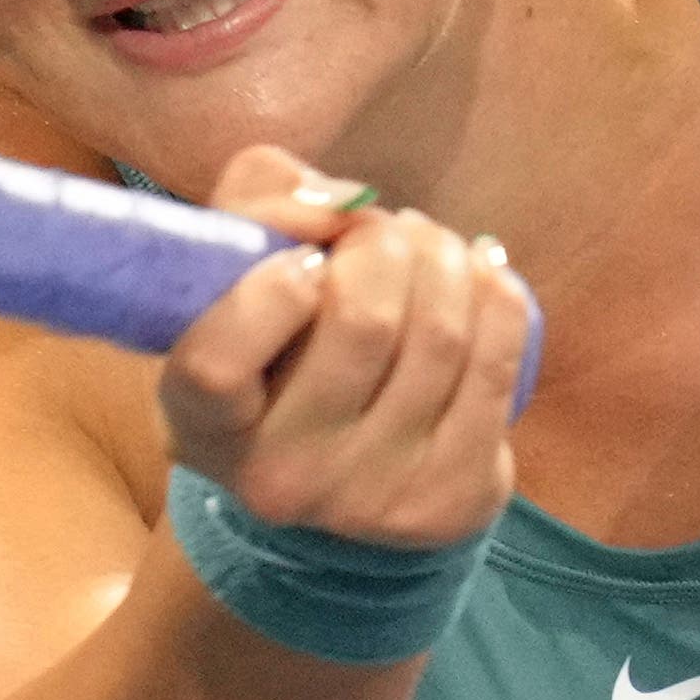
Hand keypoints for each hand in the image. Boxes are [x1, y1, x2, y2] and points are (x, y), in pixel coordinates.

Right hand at [157, 146, 536, 551]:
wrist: (336, 451)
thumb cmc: (272, 330)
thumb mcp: (232, 257)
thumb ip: (265, 199)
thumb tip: (350, 203)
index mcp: (200, 424)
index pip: (218, 365)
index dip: (270, 292)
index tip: (302, 261)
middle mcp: (280, 479)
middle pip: (364, 322)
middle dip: (382, 241)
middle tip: (375, 232)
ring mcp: (371, 500)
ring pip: (442, 335)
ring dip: (443, 258)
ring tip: (423, 248)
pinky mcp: (452, 499)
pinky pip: (499, 363)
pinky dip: (497, 293)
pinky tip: (477, 275)